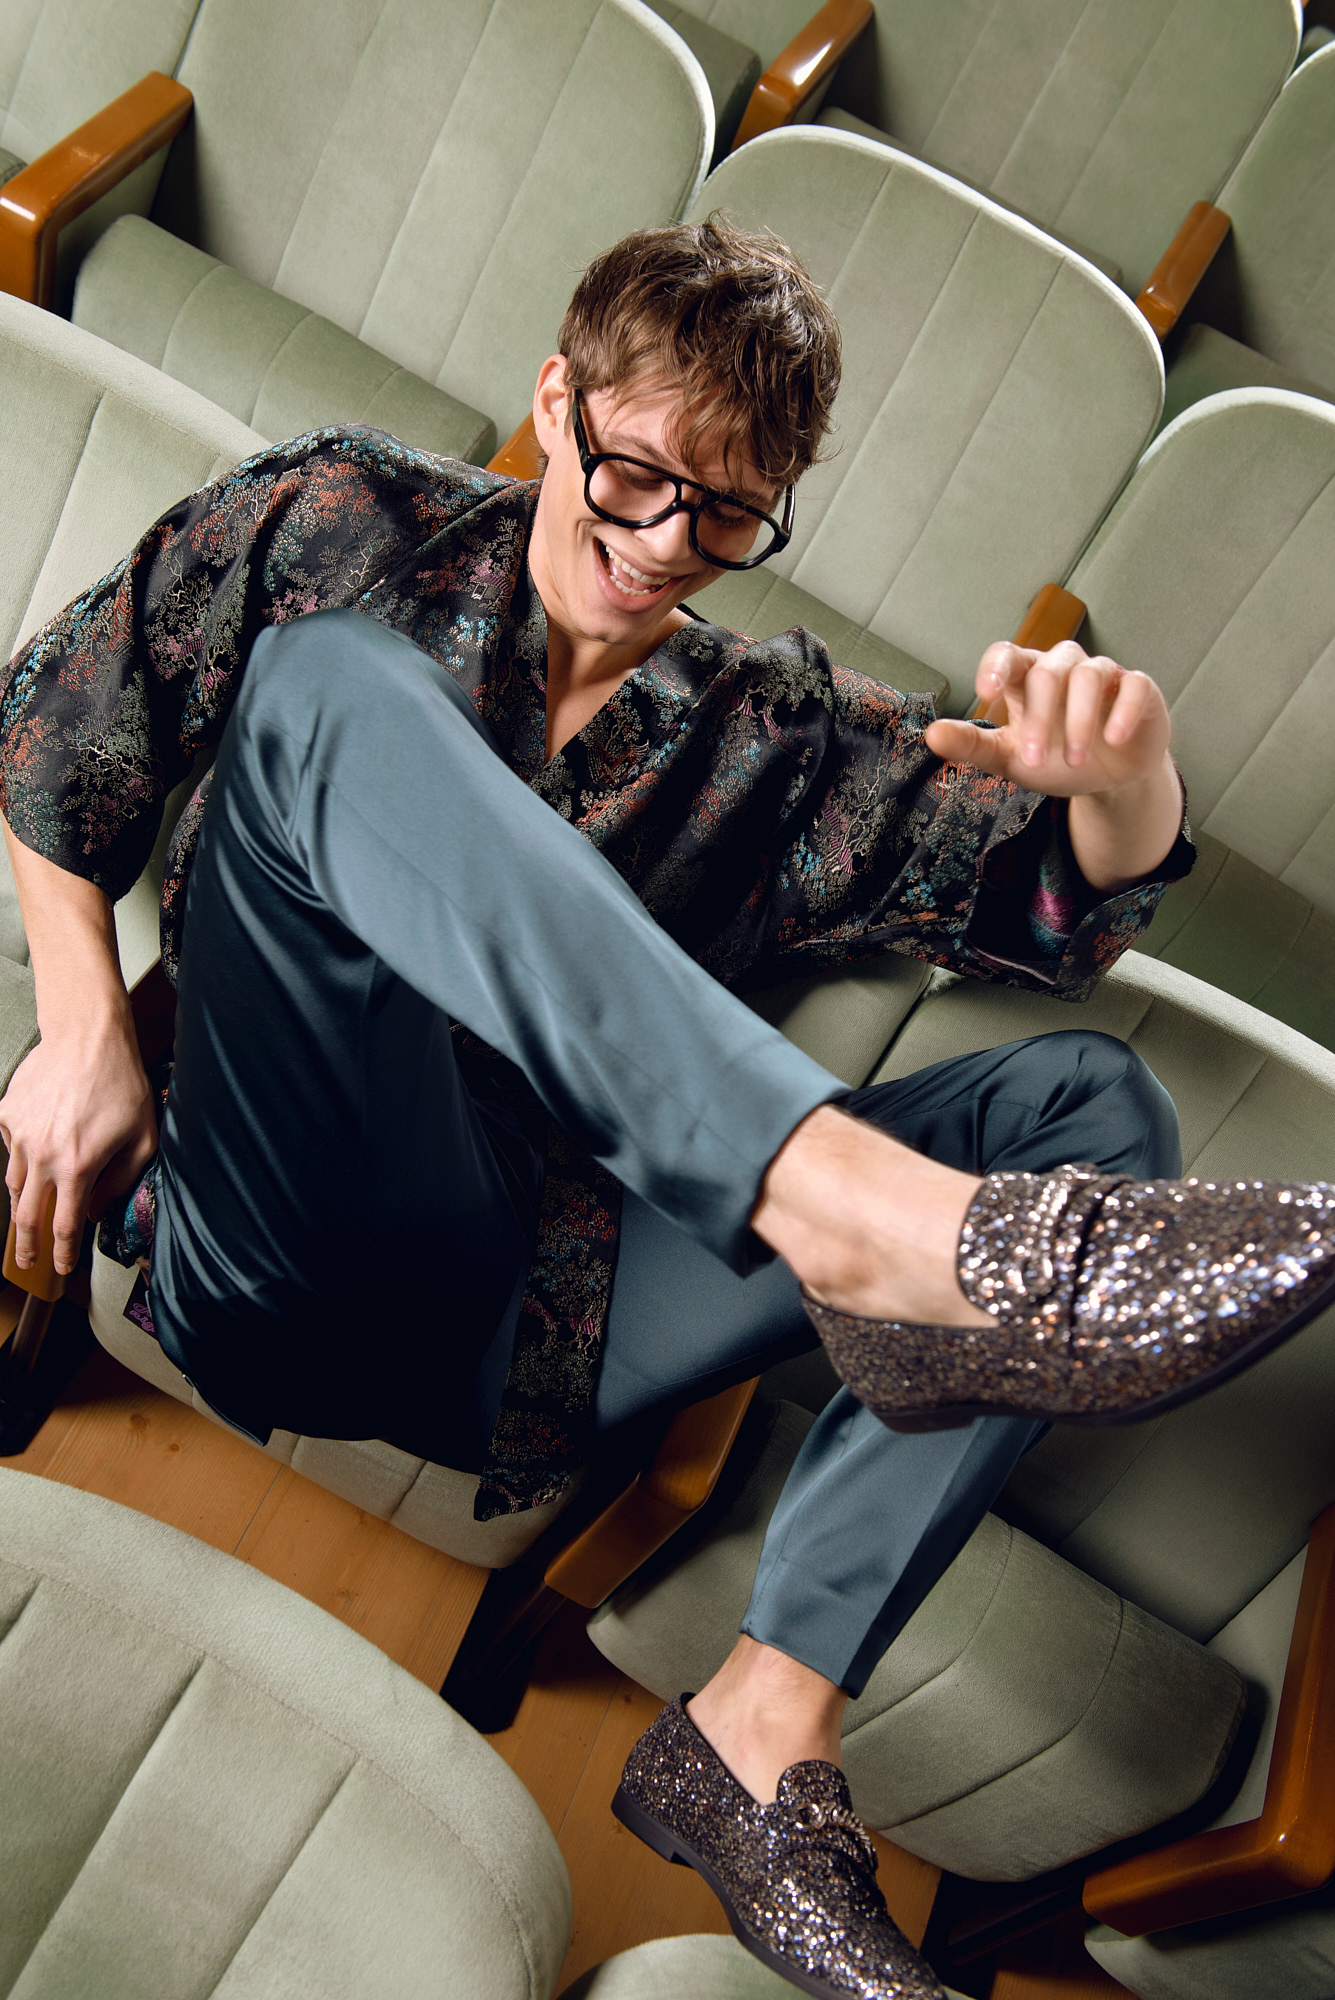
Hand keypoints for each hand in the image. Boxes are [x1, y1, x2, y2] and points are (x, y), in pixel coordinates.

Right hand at [0, 1007, 157, 1275]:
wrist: (88, 1037)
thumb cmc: (121, 1082)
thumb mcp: (143, 1137)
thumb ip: (122, 1180)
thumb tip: (97, 1208)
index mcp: (77, 1166)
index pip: (63, 1225)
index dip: (61, 1253)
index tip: (60, 1268)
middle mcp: (42, 1156)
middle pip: (26, 1214)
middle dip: (26, 1246)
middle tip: (27, 1262)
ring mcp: (19, 1135)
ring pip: (13, 1182)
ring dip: (20, 1204)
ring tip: (26, 1217)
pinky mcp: (6, 1114)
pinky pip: (9, 1148)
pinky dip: (20, 1158)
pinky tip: (36, 1155)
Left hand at [923, 640, 1170, 797]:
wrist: (1107, 778)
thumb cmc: (1053, 757)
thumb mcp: (1008, 757)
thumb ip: (973, 745)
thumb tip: (931, 734)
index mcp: (1027, 679)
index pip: (1008, 656)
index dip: (997, 666)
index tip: (986, 691)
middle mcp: (1064, 668)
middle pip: (1047, 672)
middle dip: (1039, 718)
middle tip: (1032, 758)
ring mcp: (1103, 675)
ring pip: (1089, 675)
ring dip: (1078, 721)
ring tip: (1072, 761)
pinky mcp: (1139, 689)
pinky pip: (1134, 686)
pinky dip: (1123, 711)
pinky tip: (1113, 739)